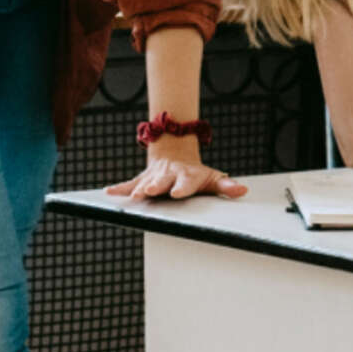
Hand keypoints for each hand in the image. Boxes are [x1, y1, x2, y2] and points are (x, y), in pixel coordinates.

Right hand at [106, 141, 247, 199]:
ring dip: (138, 189)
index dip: (182, 187)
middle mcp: (169, 175)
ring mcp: (154, 176)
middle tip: (151, 191)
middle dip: (156, 186)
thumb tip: (243, 191)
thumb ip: (226, 186)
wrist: (176, 154)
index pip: (186, 182)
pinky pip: (130, 184)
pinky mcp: (142, 179)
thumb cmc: (196, 174)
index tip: (177, 193)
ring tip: (132, 196)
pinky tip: (109, 193)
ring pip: (145, 182)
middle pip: (162, 181)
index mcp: (187, 176)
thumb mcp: (212, 178)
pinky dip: (120, 189)